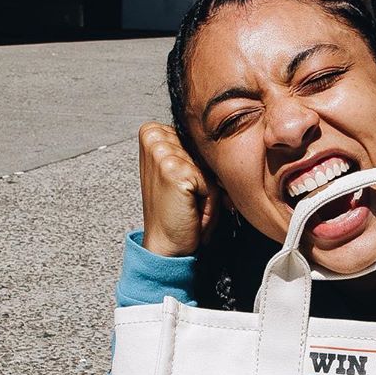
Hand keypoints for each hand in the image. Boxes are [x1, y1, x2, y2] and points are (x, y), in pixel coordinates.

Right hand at [138, 121, 220, 256]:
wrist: (166, 243)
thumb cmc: (176, 209)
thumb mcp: (181, 170)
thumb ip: (193, 150)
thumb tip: (224, 140)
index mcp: (151, 131)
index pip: (198, 139)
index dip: (199, 166)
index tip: (184, 184)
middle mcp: (154, 137)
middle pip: (206, 152)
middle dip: (205, 178)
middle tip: (187, 198)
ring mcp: (162, 153)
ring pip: (211, 168)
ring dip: (209, 192)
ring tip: (190, 205)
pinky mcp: (174, 171)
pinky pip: (212, 184)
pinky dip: (210, 203)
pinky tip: (193, 211)